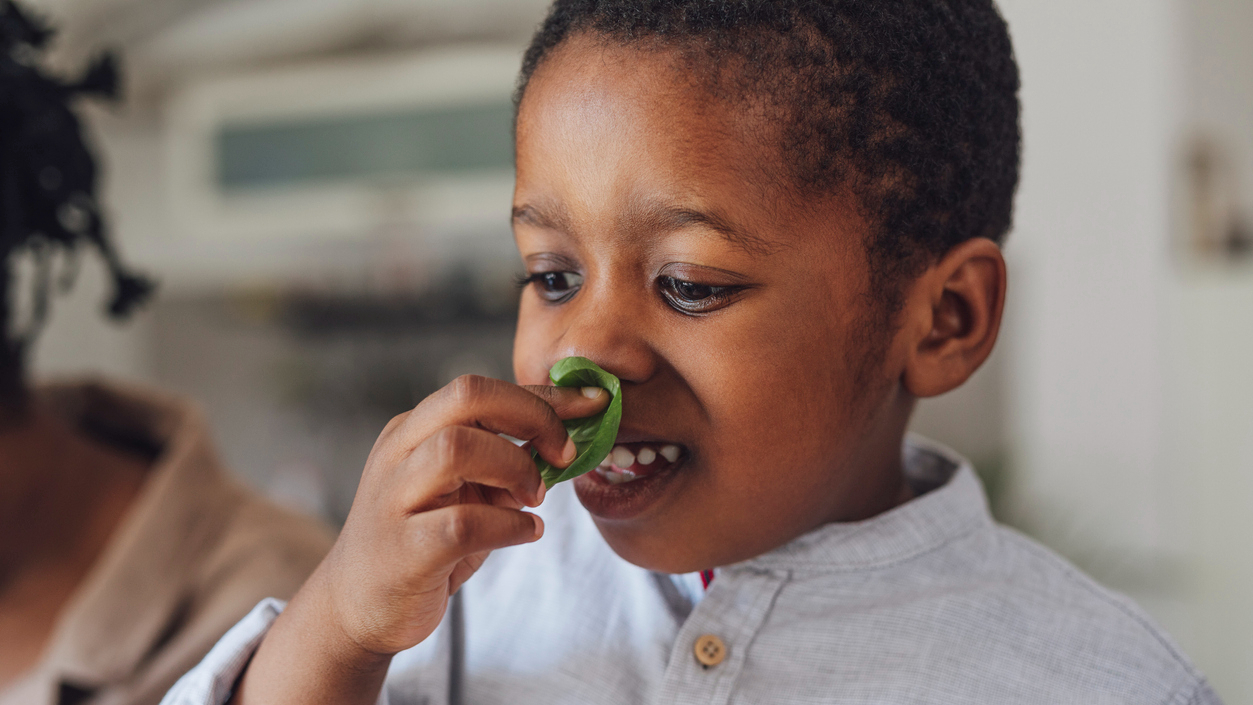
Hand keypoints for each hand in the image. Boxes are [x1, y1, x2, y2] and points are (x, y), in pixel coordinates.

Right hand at [233, 375, 608, 704]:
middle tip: (564, 453)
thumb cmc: (422, 541)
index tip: (593, 401)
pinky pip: (463, 523)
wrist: (356, 607)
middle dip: (533, 416)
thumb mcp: (462, 491)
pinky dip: (509, 524)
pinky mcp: (404, 550)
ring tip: (535, 497)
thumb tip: (567, 443)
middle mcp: (399, 453)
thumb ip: (501, 463)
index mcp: (413, 429)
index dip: (544, 393)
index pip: (481, 389)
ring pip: (456, 448)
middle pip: (467, 396)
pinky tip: (527, 532)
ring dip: (515, 467)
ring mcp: (395, 499)